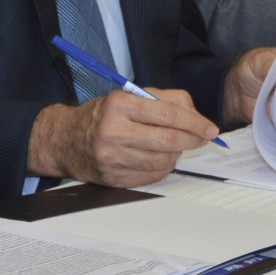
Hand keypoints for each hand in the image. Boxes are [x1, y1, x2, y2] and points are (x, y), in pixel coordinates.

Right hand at [27, 89, 218, 187]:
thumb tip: (195, 116)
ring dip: (177, 155)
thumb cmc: (102, 116)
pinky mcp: (112, 178)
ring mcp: (111, 158)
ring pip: (162, 161)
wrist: (64, 140)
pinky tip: (162, 158)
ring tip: (176, 146)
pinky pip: (151, 176)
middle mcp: (113, 131)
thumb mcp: (128, 96)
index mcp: (119, 105)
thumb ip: (164, 100)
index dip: (195, 123)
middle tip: (203, 138)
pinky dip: (163, 167)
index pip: (168, 115)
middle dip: (192, 140)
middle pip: (167, 140)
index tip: (210, 128)